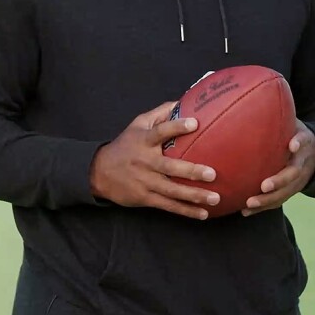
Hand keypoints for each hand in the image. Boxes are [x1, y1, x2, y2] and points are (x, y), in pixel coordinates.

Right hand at [89, 101, 220, 219]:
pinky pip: (169, 205)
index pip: (161, 132)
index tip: (195, 123)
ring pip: (172, 190)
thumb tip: (183, 101)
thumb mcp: (138, 124)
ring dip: (194, 195)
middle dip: (191, 171)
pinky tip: (203, 213)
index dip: (177, 127)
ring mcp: (146, 182)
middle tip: (212, 174)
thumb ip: (161, 113)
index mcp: (144, 141)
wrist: (99, 172)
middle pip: (170, 167)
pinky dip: (186, 210)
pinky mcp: (145, 198)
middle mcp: (145, 161)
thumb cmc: (125, 145)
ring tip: (215, 198)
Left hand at [243, 120, 314, 215]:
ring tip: (249, 203)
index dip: (299, 143)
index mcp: (305, 142)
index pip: (305, 141)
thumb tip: (249, 90)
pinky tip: (243, 211)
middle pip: (294, 174)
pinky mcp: (290, 191)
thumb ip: (278, 111)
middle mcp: (303, 163)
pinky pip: (276, 201)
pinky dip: (261, 207)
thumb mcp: (293, 120)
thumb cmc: (294, 132)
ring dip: (268, 200)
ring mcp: (298, 180)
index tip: (292, 144)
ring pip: (285, 193)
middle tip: (264, 186)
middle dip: (280, 181)